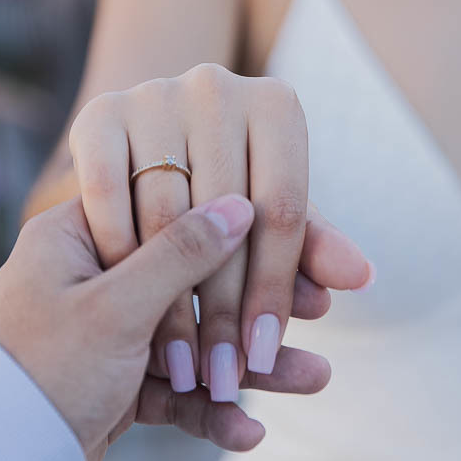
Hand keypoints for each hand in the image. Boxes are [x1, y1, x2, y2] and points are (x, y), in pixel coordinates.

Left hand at [0, 193, 334, 460]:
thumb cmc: (38, 373)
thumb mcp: (115, 308)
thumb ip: (181, 254)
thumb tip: (242, 202)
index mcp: (81, 234)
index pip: (179, 212)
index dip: (245, 227)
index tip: (302, 240)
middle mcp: (96, 276)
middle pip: (199, 279)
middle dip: (263, 302)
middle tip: (324, 308)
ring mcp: (108, 333)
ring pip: (198, 339)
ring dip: (251, 363)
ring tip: (316, 377)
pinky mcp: (116, 387)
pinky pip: (177, 392)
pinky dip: (211, 412)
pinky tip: (251, 432)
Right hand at [67, 66, 371, 408]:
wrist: (153, 136)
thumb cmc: (230, 185)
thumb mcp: (272, 213)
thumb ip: (311, 246)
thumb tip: (362, 278)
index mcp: (276, 103)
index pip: (284, 210)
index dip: (276, 289)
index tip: (264, 355)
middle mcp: (217, 86)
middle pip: (225, 217)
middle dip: (224, 307)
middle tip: (223, 374)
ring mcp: (154, 94)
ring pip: (165, 212)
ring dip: (169, 298)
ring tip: (182, 365)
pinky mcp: (98, 112)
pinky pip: (106, 194)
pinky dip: (119, 255)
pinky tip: (128, 310)